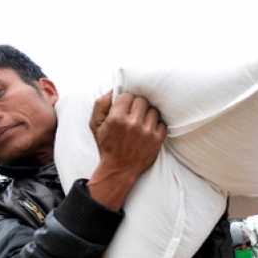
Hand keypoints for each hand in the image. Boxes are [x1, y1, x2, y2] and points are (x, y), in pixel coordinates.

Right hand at [87, 91, 166, 209]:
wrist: (119, 169)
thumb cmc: (106, 145)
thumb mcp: (95, 124)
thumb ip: (101, 104)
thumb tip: (114, 89)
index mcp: (116, 118)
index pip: (127, 96)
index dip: (125, 101)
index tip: (124, 108)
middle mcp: (133, 124)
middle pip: (142, 101)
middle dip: (137, 106)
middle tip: (133, 114)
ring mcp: (147, 132)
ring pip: (153, 110)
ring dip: (148, 114)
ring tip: (141, 121)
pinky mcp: (157, 140)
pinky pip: (162, 123)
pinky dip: (157, 125)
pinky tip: (149, 129)